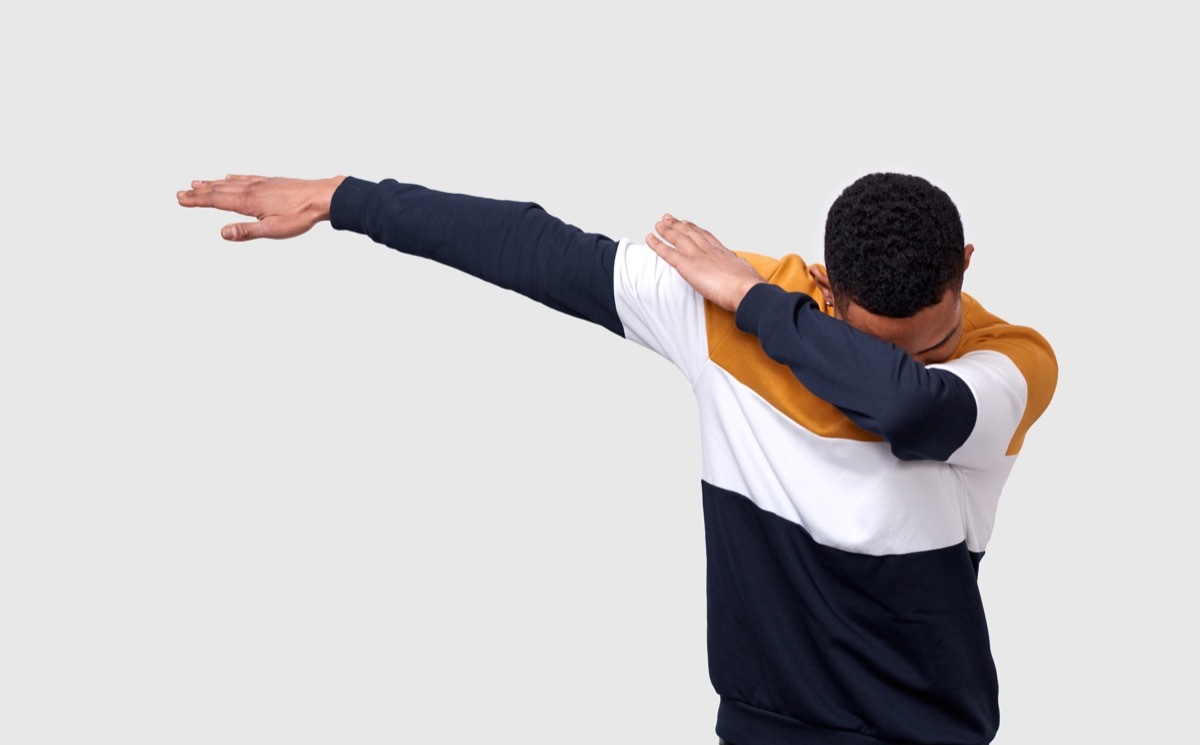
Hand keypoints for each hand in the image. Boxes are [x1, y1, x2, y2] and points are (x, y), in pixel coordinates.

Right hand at [176, 174, 345, 240]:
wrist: (321, 197)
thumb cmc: (300, 215)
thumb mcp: (273, 229)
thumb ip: (246, 231)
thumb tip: (222, 233)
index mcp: (248, 200)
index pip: (215, 200)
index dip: (196, 200)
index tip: (180, 199)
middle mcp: (251, 188)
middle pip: (218, 189)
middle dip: (198, 192)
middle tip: (180, 192)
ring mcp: (260, 183)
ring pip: (229, 182)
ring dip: (211, 183)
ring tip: (196, 182)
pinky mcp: (270, 181)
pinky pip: (245, 177)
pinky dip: (232, 177)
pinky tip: (230, 176)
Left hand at [646, 215, 764, 311]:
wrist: (748, 290)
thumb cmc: (750, 286)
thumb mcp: (747, 272)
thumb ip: (741, 268)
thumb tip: (743, 267)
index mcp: (723, 252)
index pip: (705, 236)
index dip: (694, 228)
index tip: (687, 223)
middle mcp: (709, 250)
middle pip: (690, 232)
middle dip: (678, 224)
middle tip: (668, 218)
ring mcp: (698, 256)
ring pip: (678, 238)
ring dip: (666, 230)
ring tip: (658, 224)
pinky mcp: (688, 266)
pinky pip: (668, 253)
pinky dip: (657, 245)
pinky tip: (650, 238)